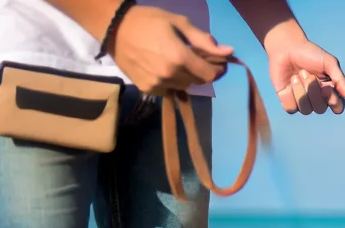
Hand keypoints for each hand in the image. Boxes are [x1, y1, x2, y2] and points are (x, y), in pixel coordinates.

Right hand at [109, 6, 234, 94]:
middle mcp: (170, 75)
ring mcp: (157, 84)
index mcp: (179, 57)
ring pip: (183, 86)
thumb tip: (228, 51)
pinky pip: (168, 90)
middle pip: (196, 81)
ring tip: (176, 62)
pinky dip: (170, 82)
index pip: (208, 75)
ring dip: (185, 77)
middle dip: (199, 70)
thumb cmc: (149, 21)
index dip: (216, 70)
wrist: (115, 29)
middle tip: (194, 58)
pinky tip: (163, 68)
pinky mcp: (147, 89)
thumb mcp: (179, 23)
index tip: (216, 63)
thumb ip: (203, 40)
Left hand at [267, 39, 344, 114]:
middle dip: (313, 91)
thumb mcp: (329, 63)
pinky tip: (289, 83)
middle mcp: (318, 99)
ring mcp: (303, 102)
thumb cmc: (310, 54)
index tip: (327, 87)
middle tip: (306, 73)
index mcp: (330, 90)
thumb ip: (340, 80)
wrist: (286, 48)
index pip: (338, 107)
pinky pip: (291, 109)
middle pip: (320, 109)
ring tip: (296, 76)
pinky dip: (290, 96)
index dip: (333, 101)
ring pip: (305, 110)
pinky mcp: (289, 102)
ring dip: (300, 91)